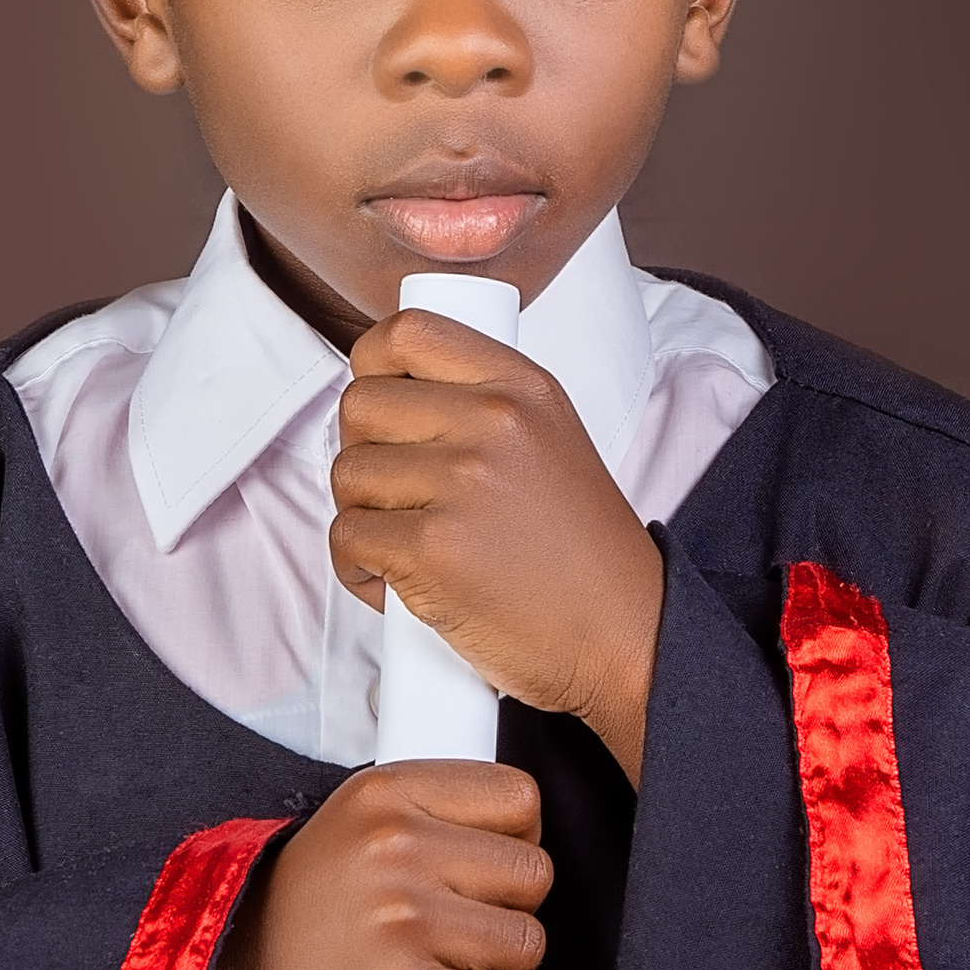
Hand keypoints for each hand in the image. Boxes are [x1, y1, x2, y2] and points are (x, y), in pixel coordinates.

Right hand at [176, 762, 551, 969]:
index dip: (513, 845)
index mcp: (382, 796)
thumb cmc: (291, 925)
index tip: (483, 872)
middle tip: (454, 932)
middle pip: (533, 875)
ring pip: (528, 945)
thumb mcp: (349, 831)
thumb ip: (429, 816)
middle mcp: (394, 849)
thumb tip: (519, 834)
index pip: (519, 800)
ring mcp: (404, 922)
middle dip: (506, 911)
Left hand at [330, 312, 665, 780]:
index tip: (381, 406)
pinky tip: (401, 584)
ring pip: (346, 473)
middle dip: (364, 453)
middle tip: (401, 496)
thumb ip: (481, 405)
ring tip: (411, 546)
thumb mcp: (551, 441)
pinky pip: (347, 536)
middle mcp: (493, 423)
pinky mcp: (432, 548)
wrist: (623, 636)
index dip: (372, 368)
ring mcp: (461, 483)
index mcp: (522, 387)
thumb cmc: (581, 553)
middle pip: (360, 405)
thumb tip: (388, 392)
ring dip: (363, 515)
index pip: (408, 332)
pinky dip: (359, 568)